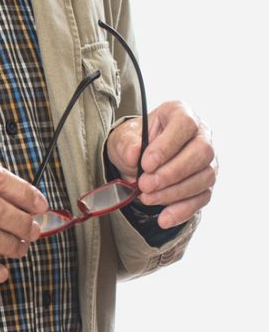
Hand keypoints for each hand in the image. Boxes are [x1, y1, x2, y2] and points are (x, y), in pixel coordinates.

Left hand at [106, 101, 216, 227]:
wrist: (138, 160)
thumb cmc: (134, 142)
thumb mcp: (123, 138)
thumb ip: (126, 144)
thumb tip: (134, 154)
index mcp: (181, 113)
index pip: (184, 125)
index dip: (167, 145)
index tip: (146, 164)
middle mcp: (201, 134)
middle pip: (201, 152)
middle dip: (172, 173)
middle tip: (145, 185)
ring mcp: (208, 160)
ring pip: (204, 177)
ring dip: (174, 192)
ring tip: (147, 198)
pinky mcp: (206, 183)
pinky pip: (202, 199)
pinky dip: (182, 211)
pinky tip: (164, 219)